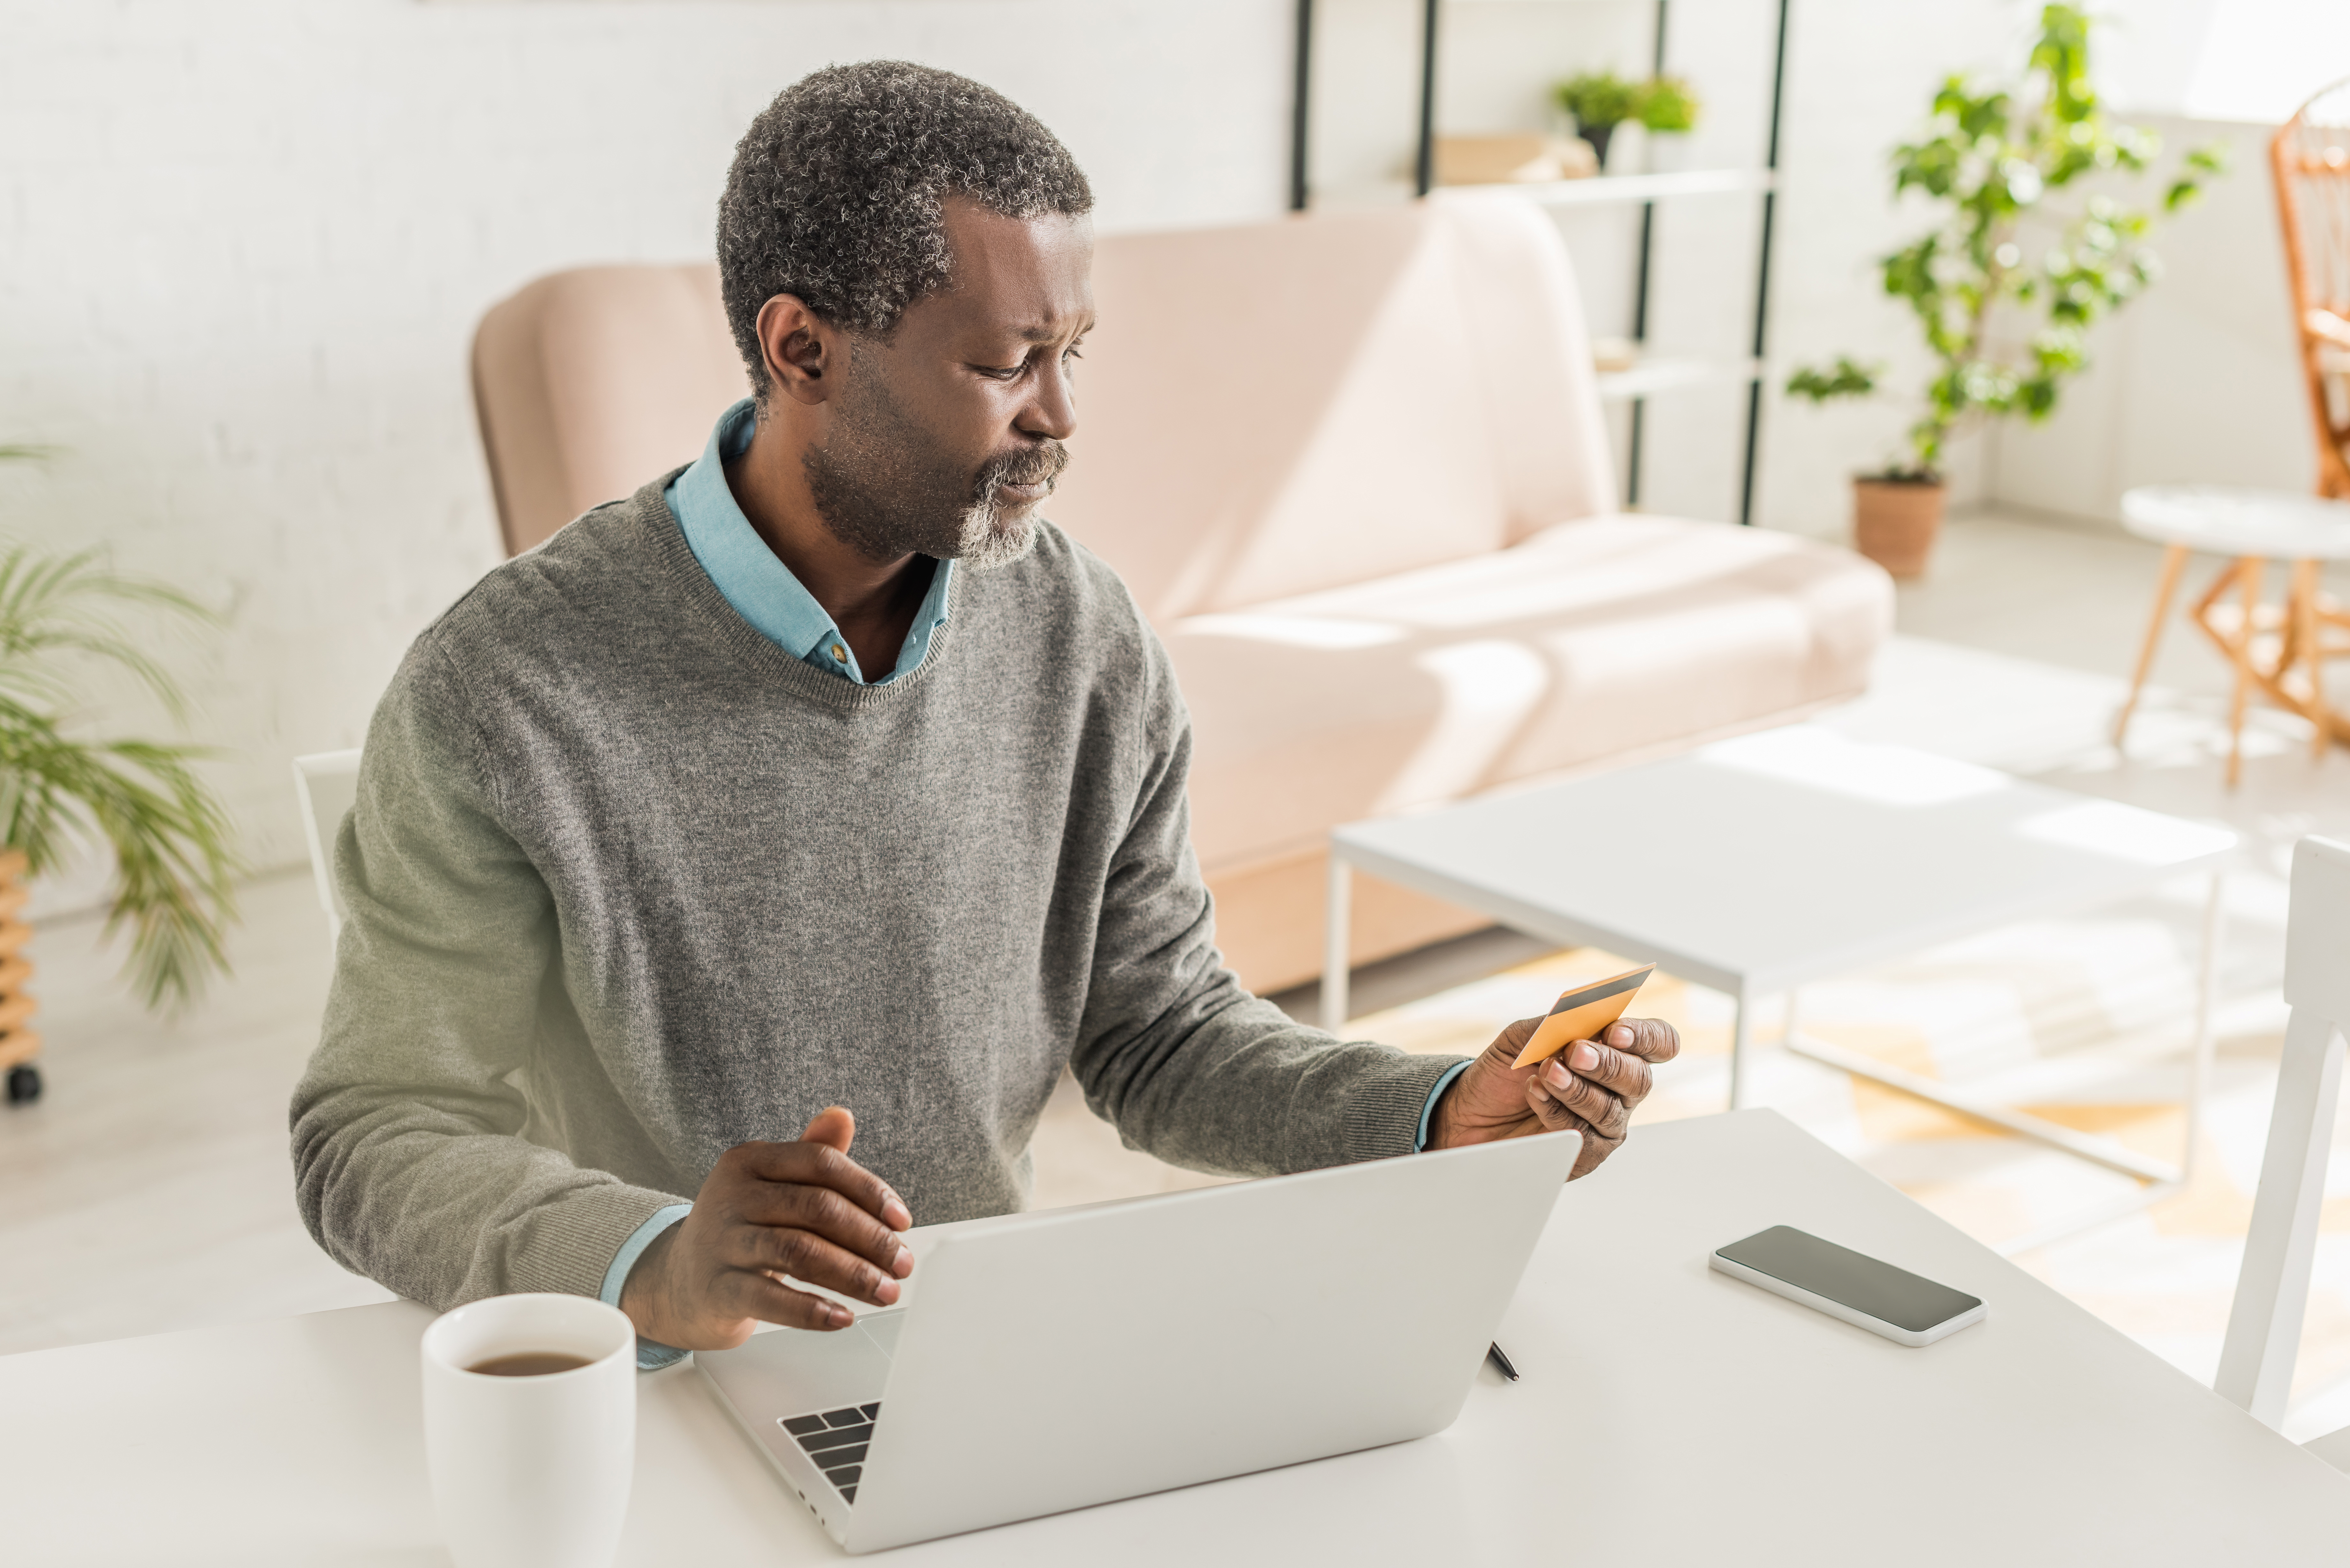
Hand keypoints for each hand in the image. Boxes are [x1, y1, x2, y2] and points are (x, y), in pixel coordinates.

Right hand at [620, 1106, 913, 1350]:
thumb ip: (810, 1153)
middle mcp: (731, 1195)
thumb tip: (842, 1115)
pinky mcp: (716, 1289)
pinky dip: (812, 1310)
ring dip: (852, 1275)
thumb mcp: (770, 1184)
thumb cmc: (741, 1227)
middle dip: (870, 1238)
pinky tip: (842, 1317)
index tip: (902, 1220)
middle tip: (902, 1263)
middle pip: (816, 1209)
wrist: (677, 1279)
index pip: (820, 1163)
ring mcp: (721, 1242)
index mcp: (749, 1161)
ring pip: (799, 1252)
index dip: (869, 1190)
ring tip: (886, 1291)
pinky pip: (770, 1299)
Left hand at [1425, 1016, 1680, 1178]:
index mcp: (1615, 1052)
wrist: (1470, 1111)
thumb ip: (1550, 1024)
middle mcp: (1618, 1089)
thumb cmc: (1504, 1072)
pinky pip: (1585, 1137)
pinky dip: (1558, 1113)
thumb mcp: (1520, 1037)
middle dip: (1607, 1064)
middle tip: (1574, 1052)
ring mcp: (1605, 1123)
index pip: (1657, 1042)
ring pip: (1610, 1110)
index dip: (1645, 1037)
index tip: (1614, 1031)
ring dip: (1576, 1089)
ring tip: (1545, 1073)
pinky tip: (1537, 1096)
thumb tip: (1573, 1014)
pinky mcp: (1587, 1153)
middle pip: (1640, 1078)